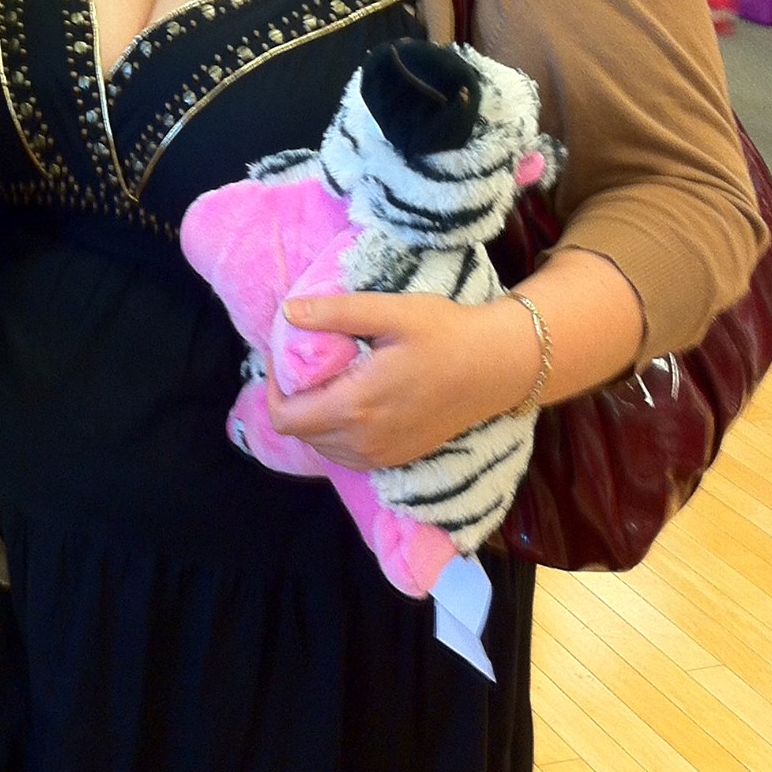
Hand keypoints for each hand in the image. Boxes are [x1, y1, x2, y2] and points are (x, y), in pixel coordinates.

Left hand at [267, 291, 539, 473]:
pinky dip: (336, 432)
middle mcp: (364, 441)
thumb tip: (287, 312)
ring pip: (322, 448)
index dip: (272, 386)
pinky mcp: (398, 459)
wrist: (500, 367)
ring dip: (312, 417)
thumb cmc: (446, 333)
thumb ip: (335, 313)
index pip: (284, 417)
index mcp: (355, 406)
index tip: (283, 355)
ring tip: (327, 378)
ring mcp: (383, 456)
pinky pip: (347, 455)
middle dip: (290, 398)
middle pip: (299, 433)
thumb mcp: (390, 312)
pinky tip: (351, 400)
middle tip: (303, 361)